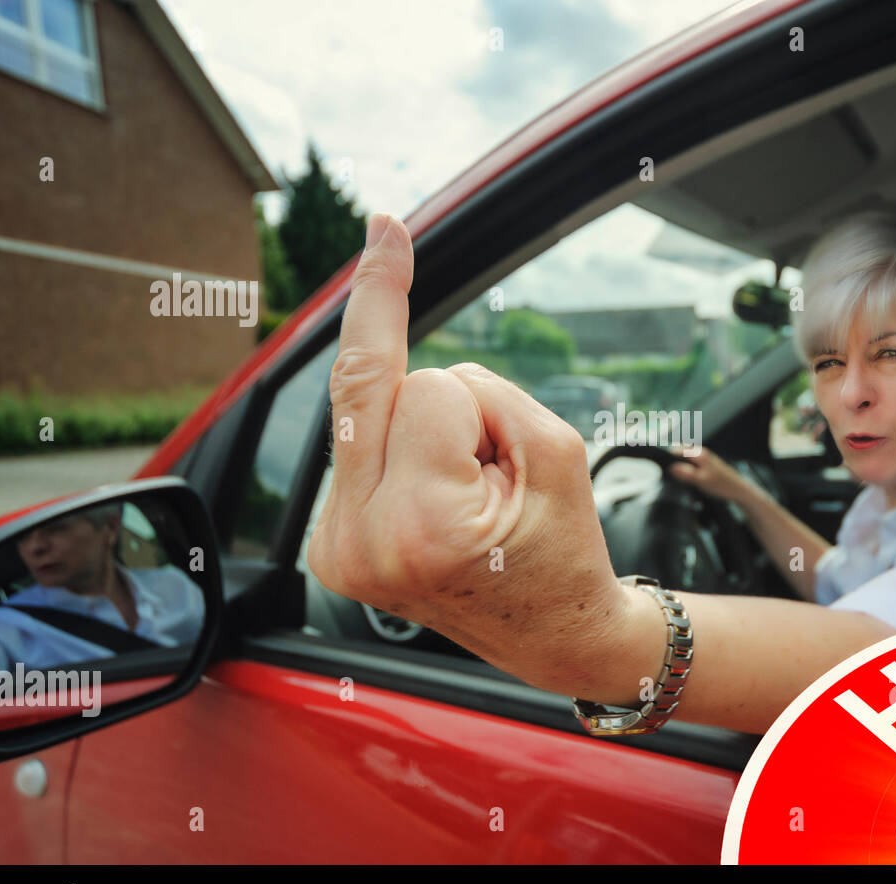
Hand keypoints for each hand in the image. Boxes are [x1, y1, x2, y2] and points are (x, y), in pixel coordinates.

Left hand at [306, 214, 631, 692]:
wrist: (557, 639)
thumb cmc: (566, 553)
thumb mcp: (556, 452)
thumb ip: (484, 392)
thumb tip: (410, 362)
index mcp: (420, 526)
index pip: (430, 386)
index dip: (483, 402)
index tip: (390, 233)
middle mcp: (358, 543)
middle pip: (375, 388)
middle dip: (440, 398)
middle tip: (427, 323)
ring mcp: (335, 551)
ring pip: (368, 413)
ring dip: (425, 433)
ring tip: (472, 502)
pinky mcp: (329, 547)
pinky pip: (361, 448)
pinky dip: (404, 453)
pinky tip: (440, 501)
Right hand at [667, 445, 755, 504]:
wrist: (738, 490)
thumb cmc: (723, 485)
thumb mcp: (702, 480)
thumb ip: (686, 473)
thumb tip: (672, 467)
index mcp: (698, 454)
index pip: (676, 449)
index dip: (665, 456)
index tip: (658, 463)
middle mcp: (700, 453)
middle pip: (679, 452)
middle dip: (671, 459)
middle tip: (664, 470)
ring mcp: (703, 459)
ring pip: (684, 458)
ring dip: (678, 464)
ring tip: (673, 474)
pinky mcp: (705, 465)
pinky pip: (690, 463)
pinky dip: (685, 468)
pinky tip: (685, 477)